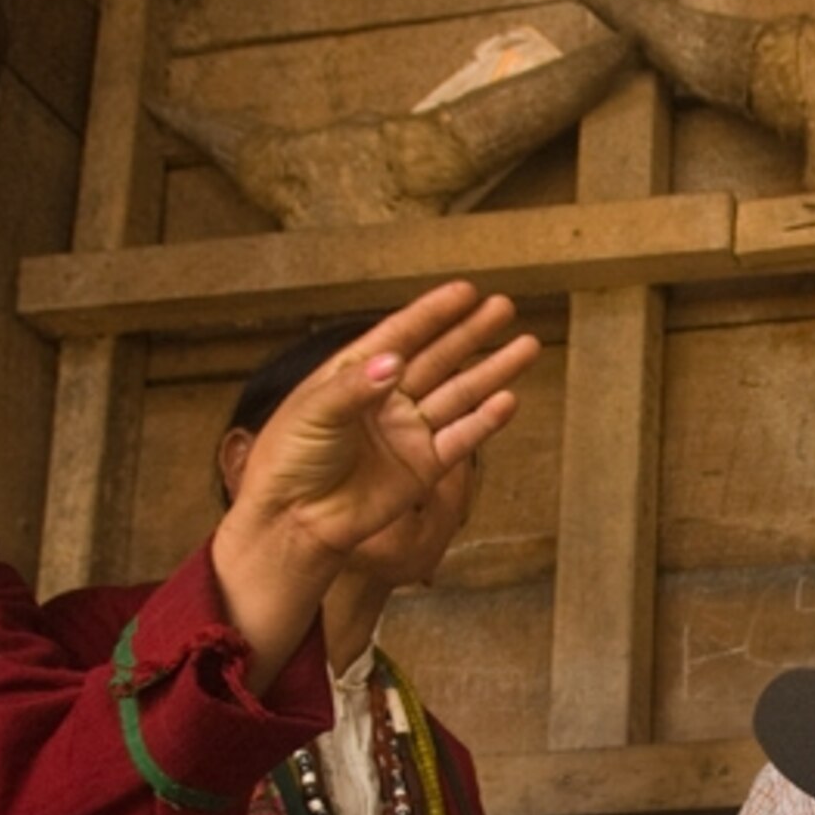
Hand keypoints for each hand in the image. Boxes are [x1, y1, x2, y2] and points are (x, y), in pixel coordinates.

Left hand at [214, 282, 538, 680]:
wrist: (293, 522)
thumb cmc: (288, 463)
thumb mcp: (312, 412)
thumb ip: (355, 386)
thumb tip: (394, 362)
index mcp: (353, 375)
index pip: (401, 335)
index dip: (433, 313)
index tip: (465, 292)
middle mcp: (386, 400)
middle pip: (439, 358)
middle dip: (472, 333)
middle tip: (504, 307)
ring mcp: (407, 433)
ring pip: (460, 394)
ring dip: (492, 371)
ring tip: (526, 347)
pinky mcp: (423, 468)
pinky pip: (461, 439)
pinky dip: (485, 420)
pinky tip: (508, 400)